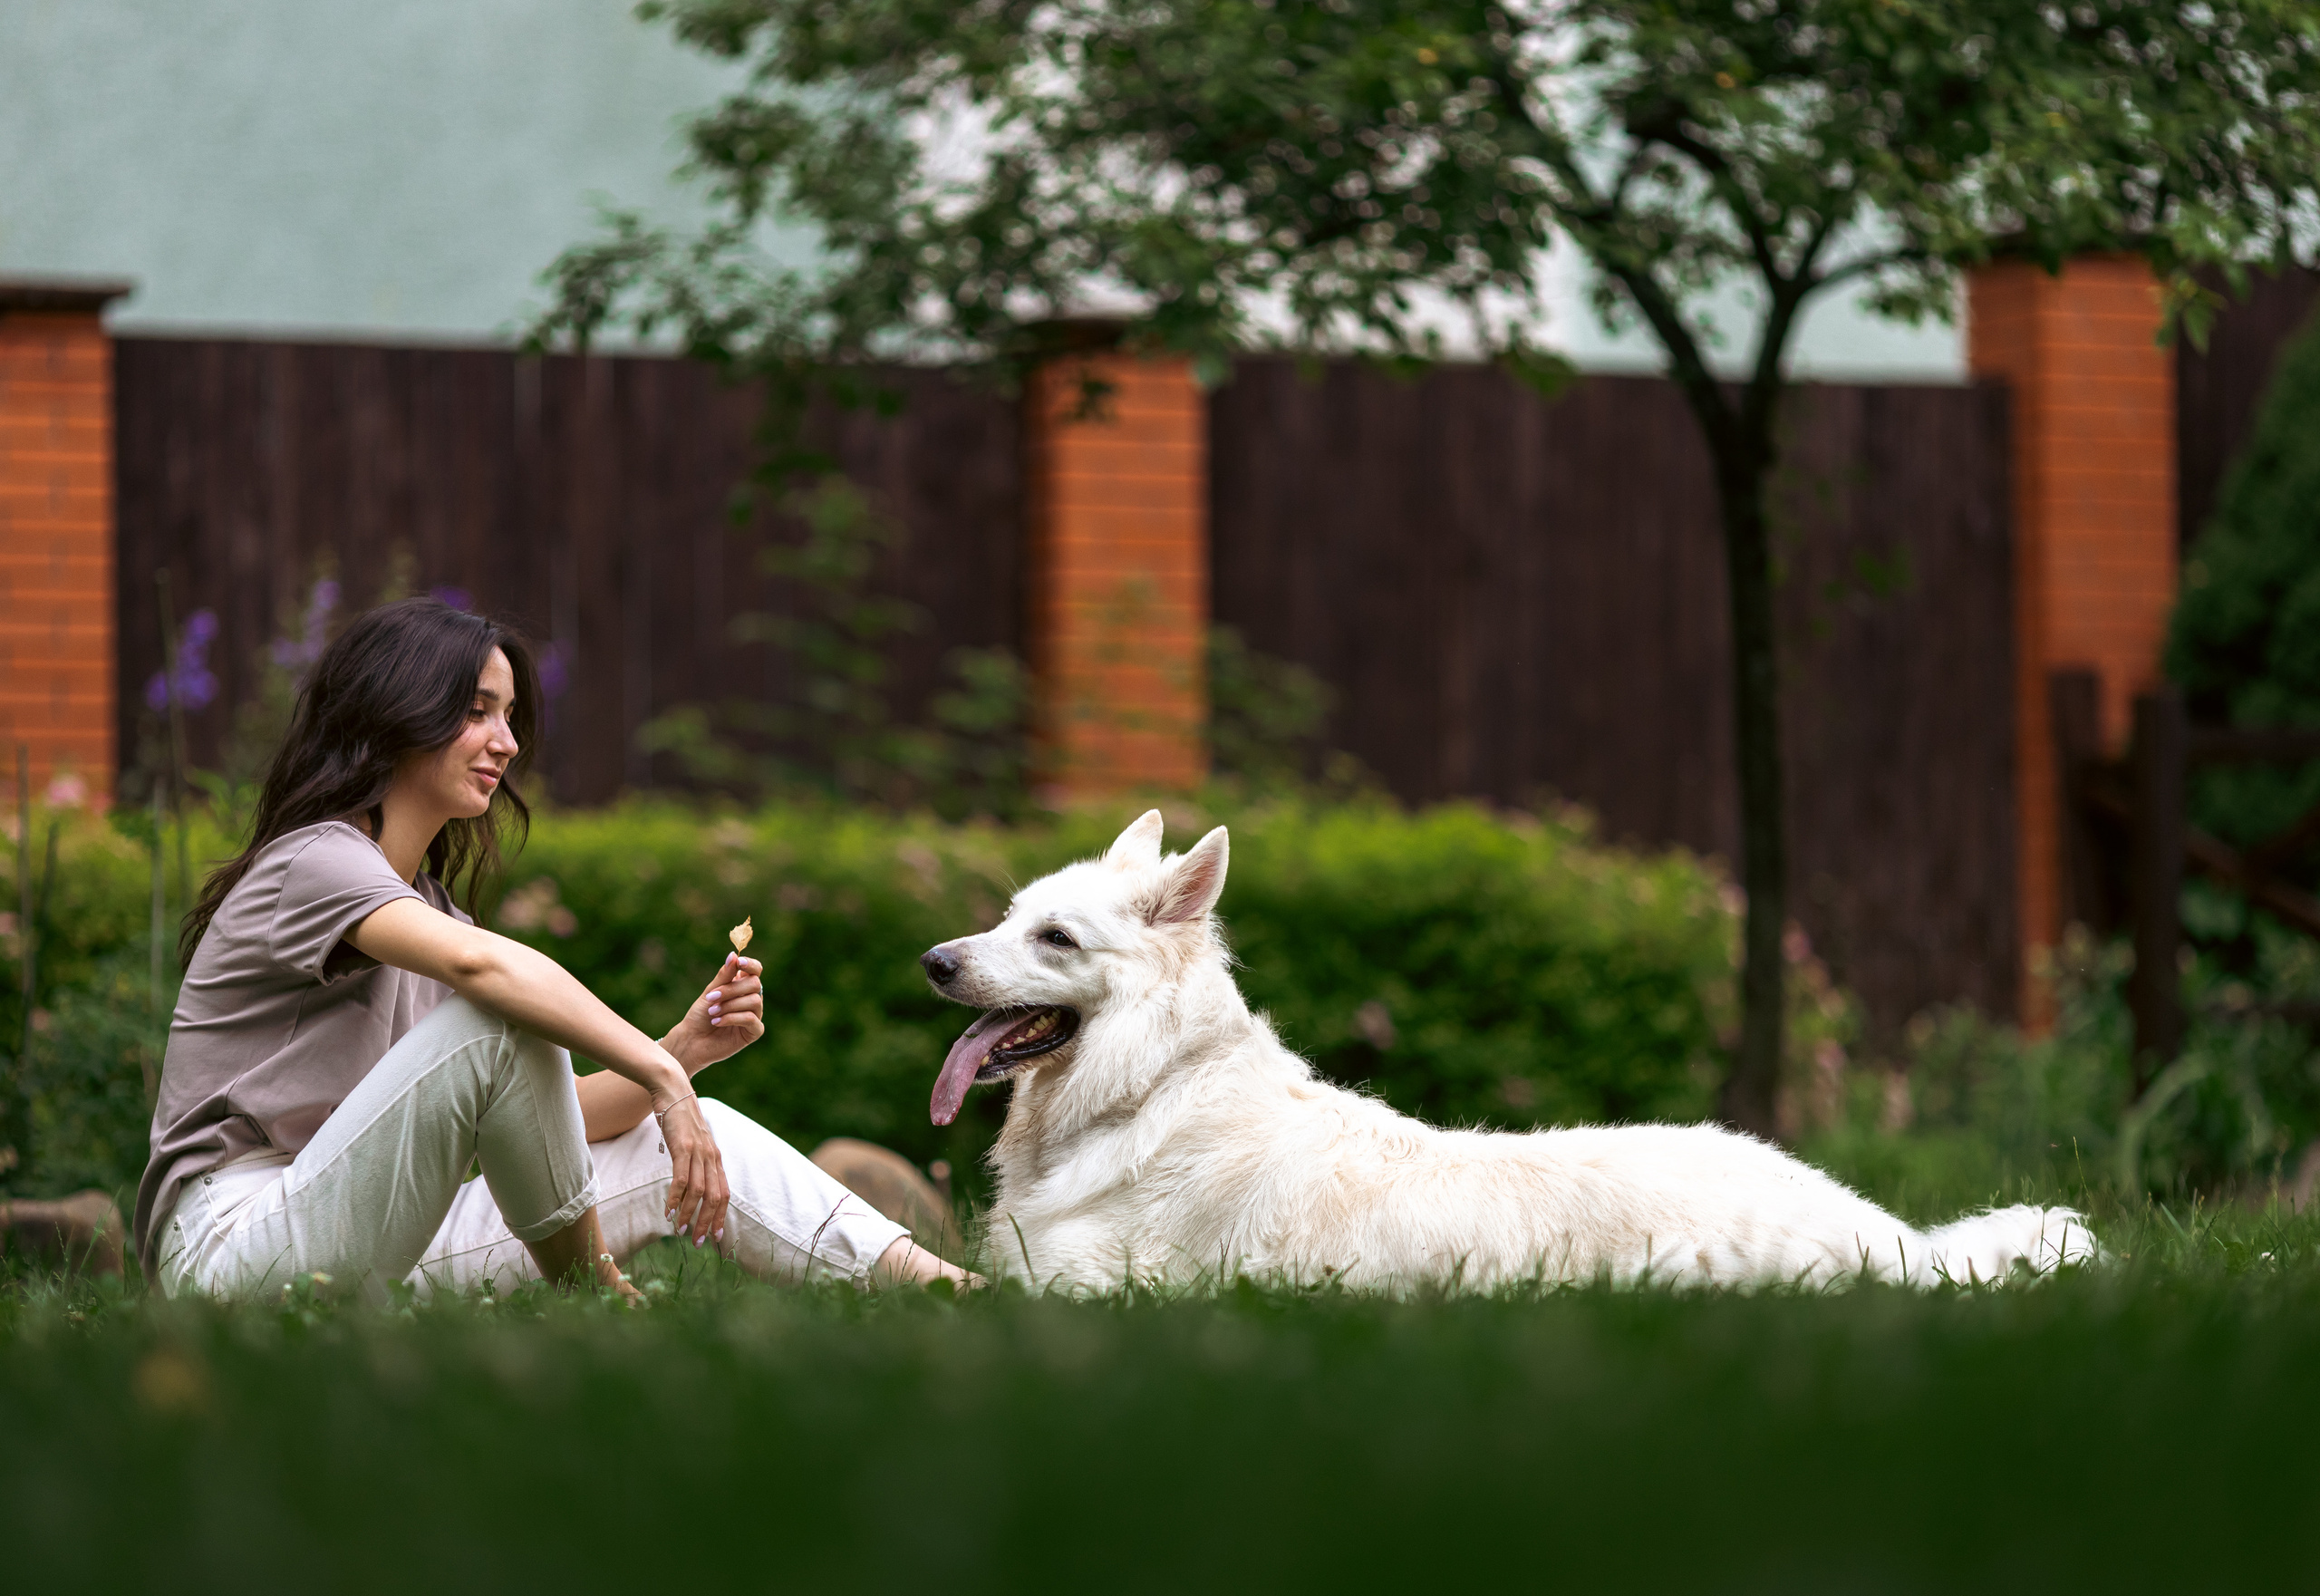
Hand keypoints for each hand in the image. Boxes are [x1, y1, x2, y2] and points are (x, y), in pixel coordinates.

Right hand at [657, 1092, 728, 1247]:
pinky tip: (669, 1211)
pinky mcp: (682, 1147)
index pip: (724, 1193)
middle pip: (715, 1196)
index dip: (721, 1216)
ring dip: (691, 1214)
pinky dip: (676, 1197)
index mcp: (716, 1158)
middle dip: (708, 1222)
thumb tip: (688, 1186)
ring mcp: (698, 1152)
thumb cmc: (680, 1120)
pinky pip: (681, 1177)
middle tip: (699, 1243)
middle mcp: (711, 1157)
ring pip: (699, 1191)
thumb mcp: (692, 1144)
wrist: (672, 1090)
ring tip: (681, 1231)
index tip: (717, 1237)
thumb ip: (695, 1163)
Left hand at [663, 954, 764, 1071]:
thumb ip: (724, 976)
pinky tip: (717, 1022)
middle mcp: (751, 999)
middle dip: (731, 989)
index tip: (739, 962)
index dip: (751, 964)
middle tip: (711, 998)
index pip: (756, 970)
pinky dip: (732, 1018)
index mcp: (742, 986)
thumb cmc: (700, 1016)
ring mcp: (755, 1015)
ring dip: (730, 1005)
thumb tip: (733, 955)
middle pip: (755, 984)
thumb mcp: (710, 992)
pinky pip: (751, 1019)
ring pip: (754, 1001)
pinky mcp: (754, 1031)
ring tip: (712, 1012)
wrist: (692, 1040)